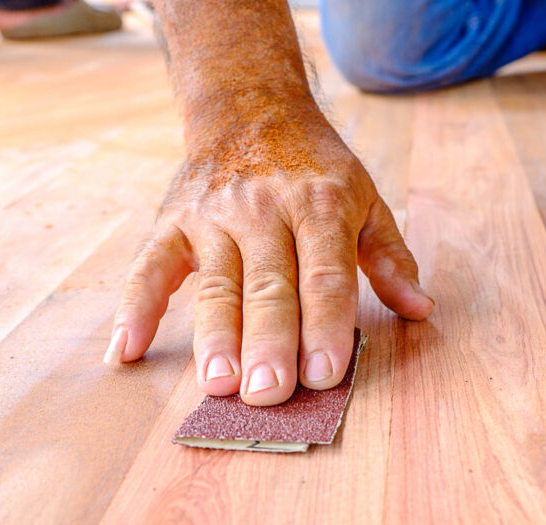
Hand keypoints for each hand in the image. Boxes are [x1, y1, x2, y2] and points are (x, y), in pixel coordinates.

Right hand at [105, 110, 433, 403]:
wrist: (249, 108)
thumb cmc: (316, 167)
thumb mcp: (366, 198)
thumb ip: (389, 257)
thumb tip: (421, 309)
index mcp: (320, 205)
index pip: (325, 274)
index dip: (326, 324)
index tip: (325, 374)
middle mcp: (265, 210)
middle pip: (268, 286)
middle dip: (269, 342)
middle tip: (268, 394)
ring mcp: (213, 217)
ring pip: (215, 284)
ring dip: (214, 337)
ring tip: (218, 385)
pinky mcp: (172, 222)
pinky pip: (149, 268)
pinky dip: (134, 308)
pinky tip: (125, 352)